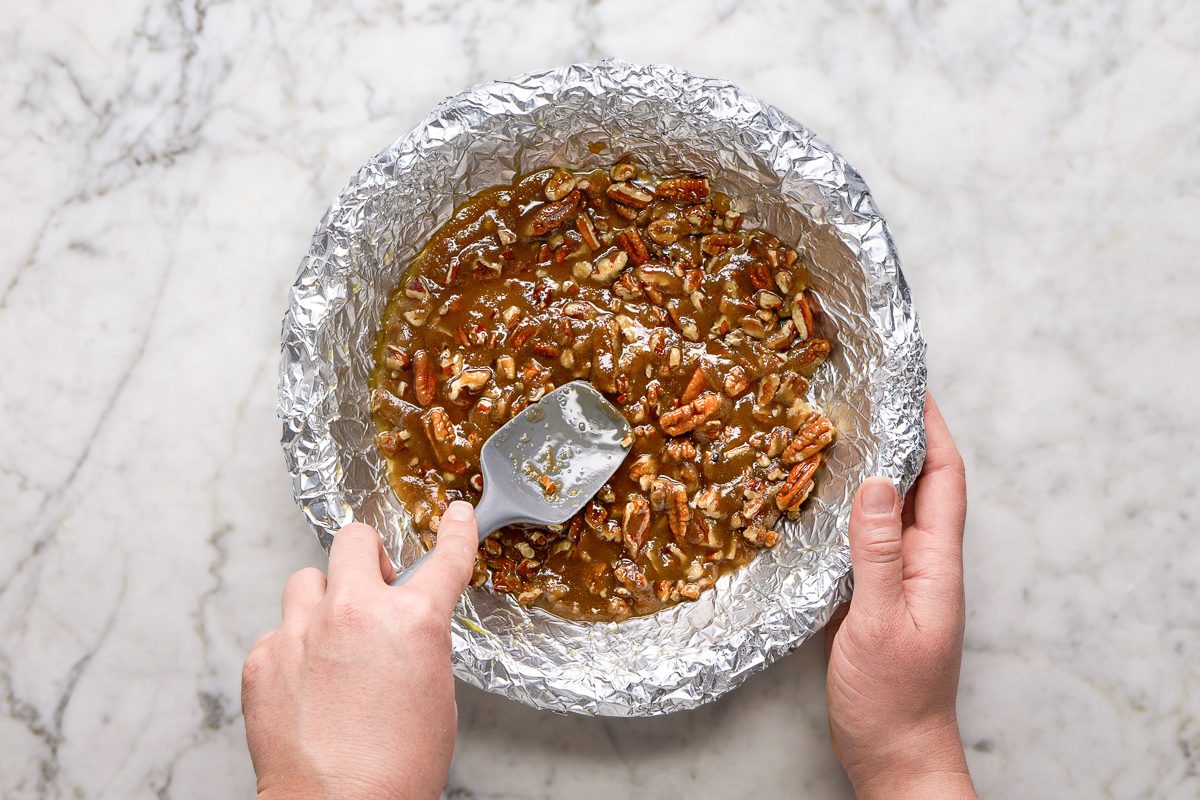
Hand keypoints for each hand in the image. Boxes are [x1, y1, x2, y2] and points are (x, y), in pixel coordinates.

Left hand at [242, 502, 478, 799]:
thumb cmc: (397, 766)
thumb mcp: (435, 693)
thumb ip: (417, 643)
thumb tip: (402, 631)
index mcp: (413, 621)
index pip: (445, 559)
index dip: (455, 533)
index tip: (455, 517)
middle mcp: (355, 613)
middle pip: (354, 540)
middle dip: (366, 556)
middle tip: (372, 584)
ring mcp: (302, 632)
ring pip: (306, 581)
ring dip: (322, 600)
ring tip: (330, 639)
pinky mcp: (263, 659)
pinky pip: (277, 632)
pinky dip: (292, 649)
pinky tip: (305, 684)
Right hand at [825, 395, 975, 798]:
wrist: (895, 756)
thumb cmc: (893, 699)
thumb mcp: (880, 623)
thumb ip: (878, 554)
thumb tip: (877, 482)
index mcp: (936, 564)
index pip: (944, 479)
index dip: (933, 429)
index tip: (912, 385)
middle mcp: (923, 565)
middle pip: (919, 486)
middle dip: (902, 436)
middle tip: (867, 395)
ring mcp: (901, 582)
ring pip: (890, 511)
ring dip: (874, 469)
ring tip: (840, 432)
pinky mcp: (876, 599)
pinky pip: (866, 540)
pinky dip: (850, 510)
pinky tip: (823, 499)